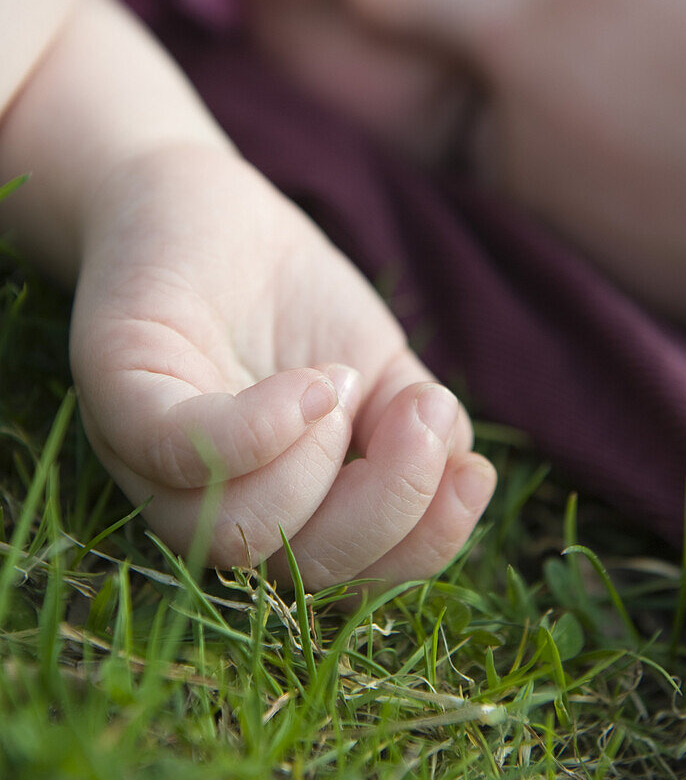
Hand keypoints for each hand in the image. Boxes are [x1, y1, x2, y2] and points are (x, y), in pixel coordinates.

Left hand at [71, 143, 495, 588]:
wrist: (213, 203)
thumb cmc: (294, 298)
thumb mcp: (378, 365)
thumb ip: (416, 432)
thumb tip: (464, 478)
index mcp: (279, 508)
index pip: (349, 576)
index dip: (422, 547)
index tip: (472, 476)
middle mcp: (209, 503)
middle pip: (298, 568)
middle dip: (385, 506)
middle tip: (421, 418)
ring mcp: (152, 457)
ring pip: (234, 530)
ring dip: (320, 465)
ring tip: (345, 378)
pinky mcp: (120, 391)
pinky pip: (178, 450)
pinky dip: (259, 433)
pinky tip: (314, 384)